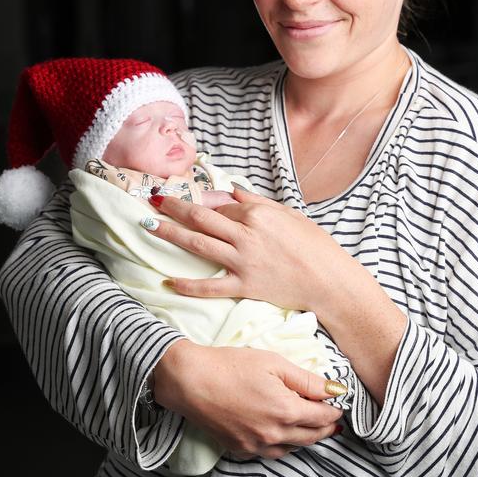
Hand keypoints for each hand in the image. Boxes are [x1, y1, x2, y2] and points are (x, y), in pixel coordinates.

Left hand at [150, 186, 355, 310]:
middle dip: (173, 207)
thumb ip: (257, 201)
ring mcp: (243, 261)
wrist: (329, 281)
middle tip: (152, 200)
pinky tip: (169, 282)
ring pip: (198, 245)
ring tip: (148, 227)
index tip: (182, 199)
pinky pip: (210, 286)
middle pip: (200, 218)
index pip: (220, 206)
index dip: (201, 203)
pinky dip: (189, 285)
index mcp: (257, 214)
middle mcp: (246, 235)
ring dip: (170, 234)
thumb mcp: (289, 214)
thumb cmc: (315, 246)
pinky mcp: (244, 286)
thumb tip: (232, 190)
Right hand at [153, 339, 342, 458]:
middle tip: (332, 417)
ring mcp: (256, 446)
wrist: (189, 381)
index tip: (340, 402)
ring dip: (306, 438)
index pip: (324, 418)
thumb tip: (336, 390)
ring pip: (293, 448)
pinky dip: (283, 444)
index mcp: (287, 411)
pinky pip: (271, 452)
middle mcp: (275, 435)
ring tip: (310, 425)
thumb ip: (308, 381)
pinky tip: (282, 432)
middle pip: (312, 437)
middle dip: (326, 427)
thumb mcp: (274, 363)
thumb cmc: (231, 366)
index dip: (335, 410)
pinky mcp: (240, 450)